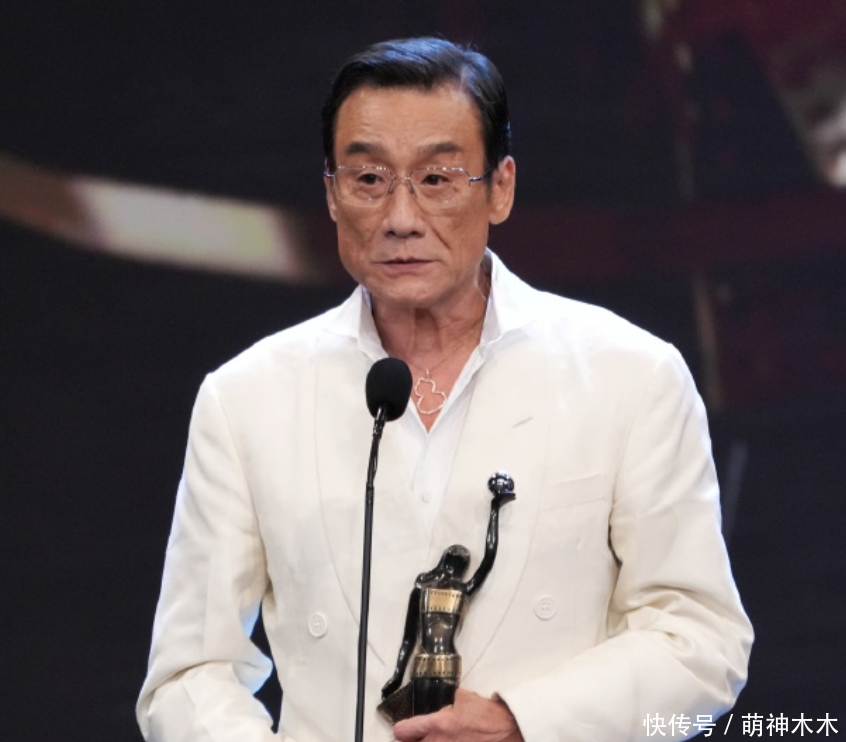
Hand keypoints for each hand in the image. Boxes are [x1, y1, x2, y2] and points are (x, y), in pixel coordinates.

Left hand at [392, 688, 523, 741]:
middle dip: (413, 741)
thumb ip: (446, 703)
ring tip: (437, 740)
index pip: (402, 731)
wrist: (510, 731)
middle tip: (419, 737)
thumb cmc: (489, 716)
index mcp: (438, 725)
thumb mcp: (463, 698)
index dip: (403, 729)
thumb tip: (439, 707)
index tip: (405, 729)